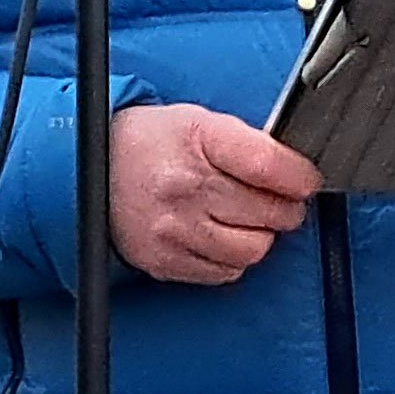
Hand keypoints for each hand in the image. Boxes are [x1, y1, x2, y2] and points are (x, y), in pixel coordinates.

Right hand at [111, 104, 320, 283]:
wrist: (86, 169)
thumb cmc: (152, 142)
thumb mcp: (198, 121)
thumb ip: (247, 144)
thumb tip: (295, 170)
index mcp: (197, 140)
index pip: (268, 165)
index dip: (300, 178)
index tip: (307, 181)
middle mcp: (184, 187)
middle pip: (268, 212)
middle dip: (287, 208)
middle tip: (284, 201)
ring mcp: (173, 228)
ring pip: (252, 249)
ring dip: (262, 236)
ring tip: (252, 219)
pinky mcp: (164, 261)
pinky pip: (225, 272)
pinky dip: (234, 258)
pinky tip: (222, 235)